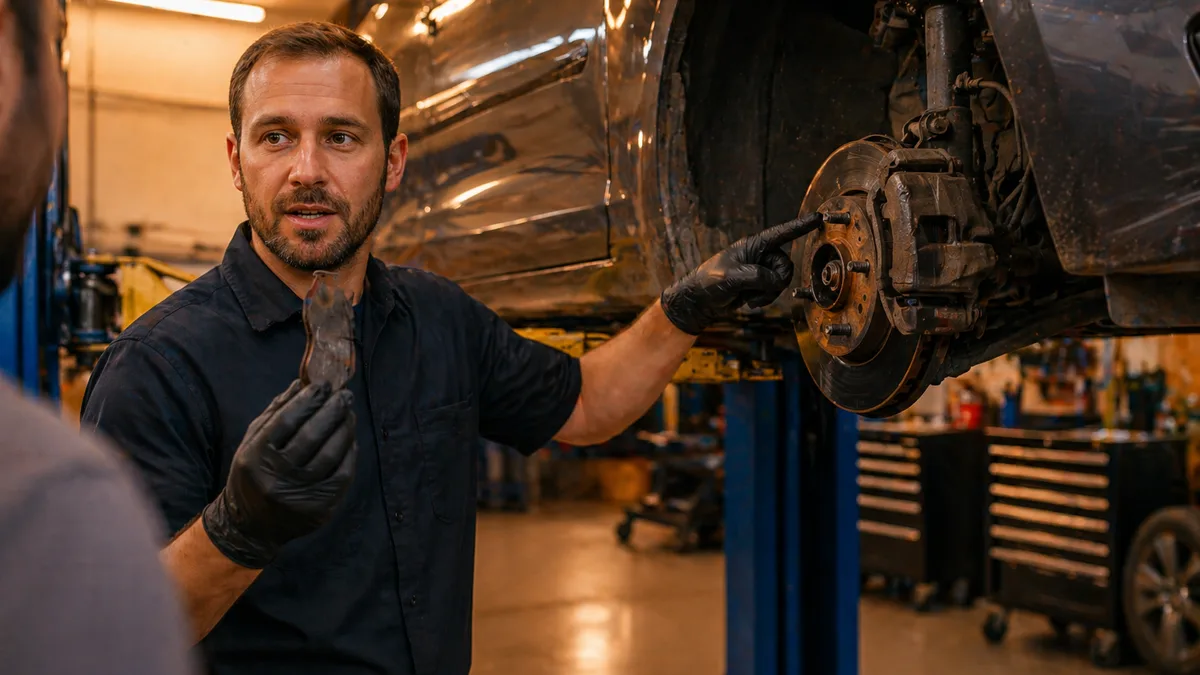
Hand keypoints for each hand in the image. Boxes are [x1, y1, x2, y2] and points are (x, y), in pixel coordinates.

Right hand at [201, 380, 356, 568]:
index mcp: (256, 457)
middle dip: (332, 410)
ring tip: (349, 414)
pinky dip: (349, 453)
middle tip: (345, 395)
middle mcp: (277, 477)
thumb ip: (276, 412)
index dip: (308, 400)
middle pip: (312, 436)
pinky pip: (343, 474)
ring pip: (331, 454)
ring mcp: (300, 495)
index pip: (286, 421)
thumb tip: (302, 383)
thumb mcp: (252, 442)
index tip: (323, 385)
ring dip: (345, 429)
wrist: (253, 526)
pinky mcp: (320, 508)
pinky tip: (349, 439)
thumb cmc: (253, 475)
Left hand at [660, 212, 824, 334]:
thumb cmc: (710, 282)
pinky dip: (764, 299)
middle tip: (754, 291)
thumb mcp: (730, 278)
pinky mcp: (761, 283)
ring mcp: (761, 269)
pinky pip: (775, 291)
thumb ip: (755, 276)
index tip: (817, 219)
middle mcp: (760, 255)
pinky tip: (748, 301)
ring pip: (782, 281)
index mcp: (752, 245)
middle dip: (774, 283)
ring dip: (767, 294)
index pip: (780, 234)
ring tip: (747, 297)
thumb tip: (774, 280)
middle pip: (785, 266)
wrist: (701, 301)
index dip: (799, 226)